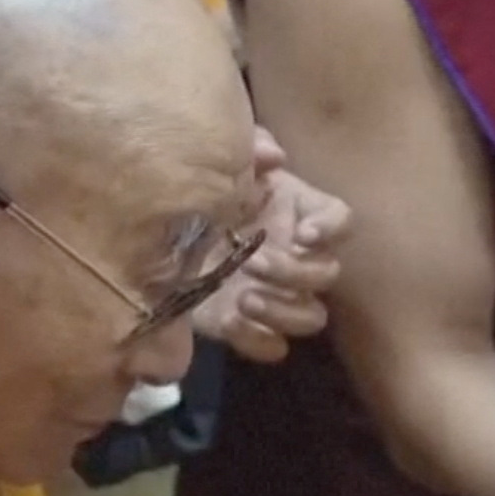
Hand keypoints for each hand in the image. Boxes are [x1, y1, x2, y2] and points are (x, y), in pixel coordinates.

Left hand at [193, 127, 344, 363]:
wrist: (153, 231)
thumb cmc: (198, 189)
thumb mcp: (220, 160)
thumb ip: (250, 148)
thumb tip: (274, 158)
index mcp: (297, 213)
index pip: (341, 220)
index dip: (330, 229)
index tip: (302, 235)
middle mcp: (296, 257)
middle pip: (328, 274)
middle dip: (294, 272)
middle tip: (252, 262)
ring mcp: (276, 297)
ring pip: (312, 318)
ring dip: (283, 311)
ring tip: (243, 299)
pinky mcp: (248, 328)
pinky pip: (273, 347)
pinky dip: (257, 340)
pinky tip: (229, 322)